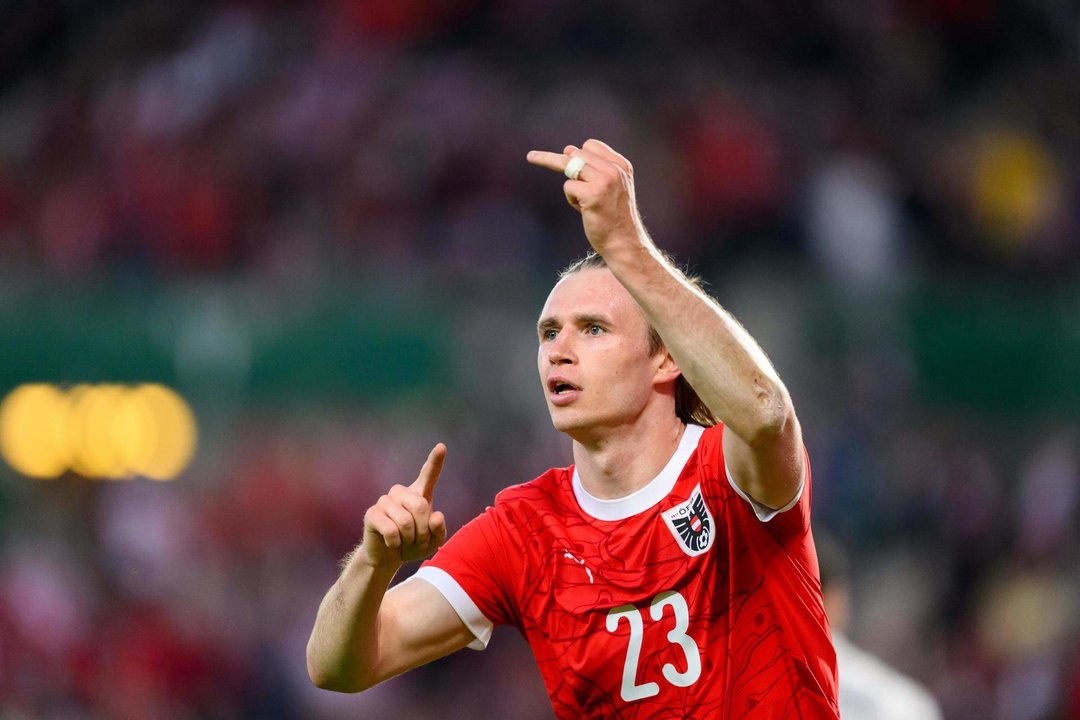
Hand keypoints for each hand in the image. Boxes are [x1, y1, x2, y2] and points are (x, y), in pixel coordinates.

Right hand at [360, 443, 447, 568]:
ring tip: (404, 542)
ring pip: (405, 521)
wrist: (387, 557)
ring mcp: (385, 501)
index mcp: (419, 494)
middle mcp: (401, 493)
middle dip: (423, 531)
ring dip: (409, 539)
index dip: (435, 461)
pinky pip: (391, 530)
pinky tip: (391, 543)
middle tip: (417, 541)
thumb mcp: (432, 542)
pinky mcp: (372, 513)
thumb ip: (439, 530)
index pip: (429, 475)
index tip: (441, 446)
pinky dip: (395, 542)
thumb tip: (436, 515)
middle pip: (421, 507)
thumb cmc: (412, 545)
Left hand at [527, 139, 645, 255]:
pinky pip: (568, 186)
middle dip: (566, 168)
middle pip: (576, 153)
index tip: (575, 168)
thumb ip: (591, 169)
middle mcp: (614, 170)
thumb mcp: (607, 187)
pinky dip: (571, 200)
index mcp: (621, 165)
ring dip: (571, 186)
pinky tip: (585, 210)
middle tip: (575, 189)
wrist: (624, 243)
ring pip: (569, 166)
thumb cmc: (612, 217)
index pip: (591, 145)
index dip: (579, 155)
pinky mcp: (593, 194)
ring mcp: (604, 181)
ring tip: (584, 204)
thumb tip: (567, 149)